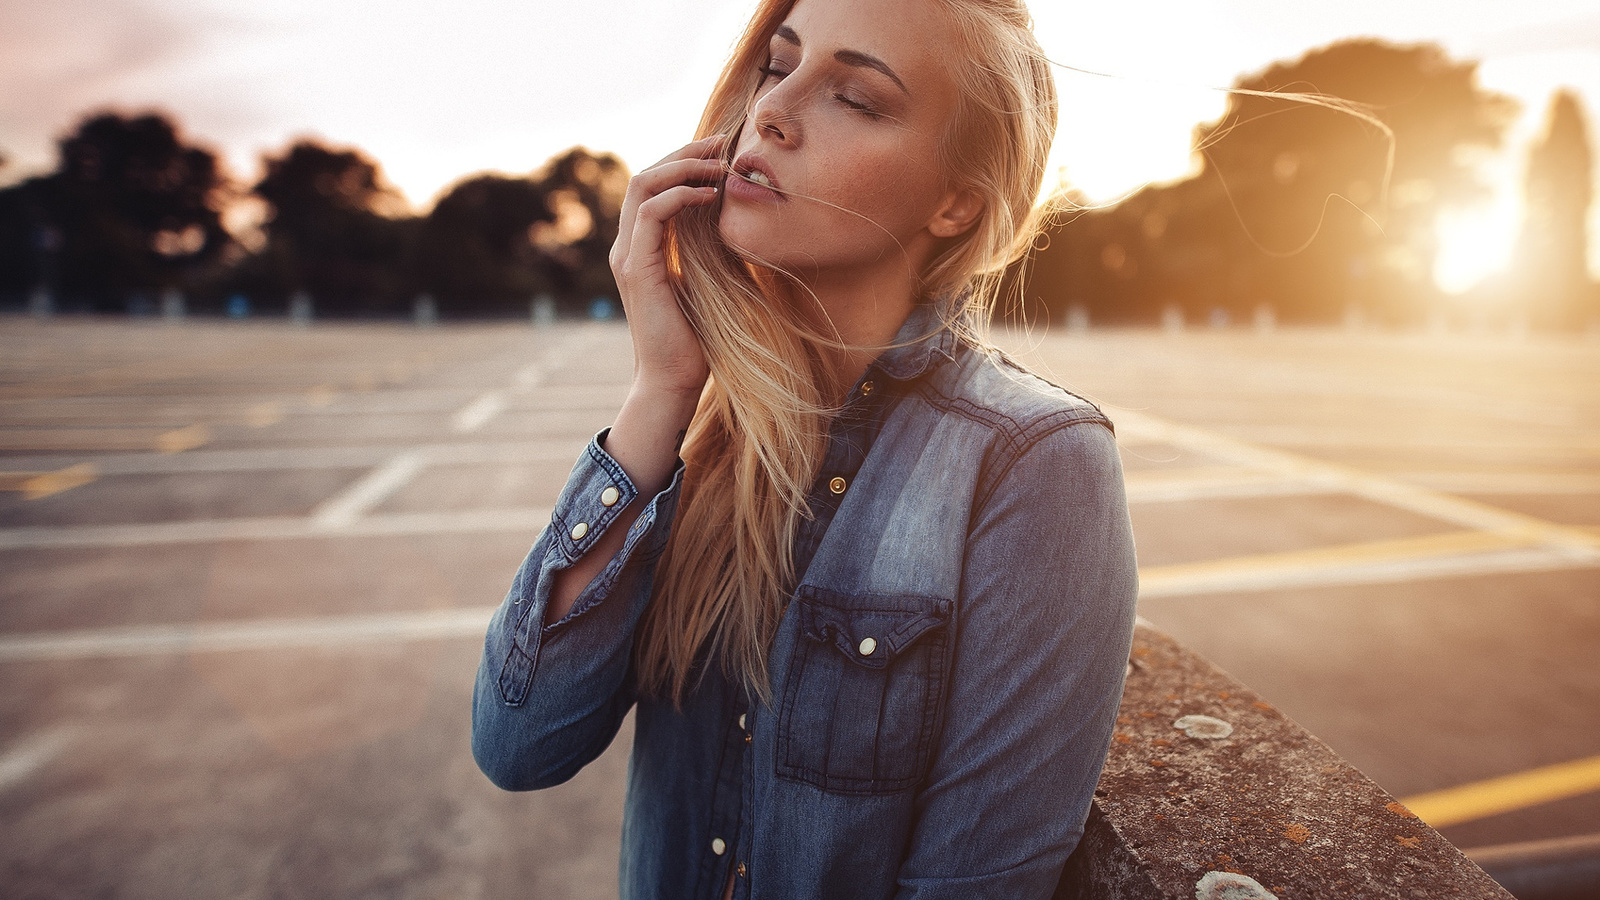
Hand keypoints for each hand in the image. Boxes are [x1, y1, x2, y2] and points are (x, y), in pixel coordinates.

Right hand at [609, 134, 727, 400]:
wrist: (674, 379)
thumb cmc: (694, 337)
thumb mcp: (704, 278)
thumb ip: (704, 246)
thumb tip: (730, 215)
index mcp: (640, 245)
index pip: (653, 185)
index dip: (684, 160)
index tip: (722, 150)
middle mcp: (627, 245)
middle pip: (644, 175)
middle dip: (684, 152)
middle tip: (723, 142)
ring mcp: (627, 255)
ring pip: (642, 186)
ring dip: (683, 167)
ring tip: (719, 164)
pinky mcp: (636, 268)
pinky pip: (652, 214)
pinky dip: (680, 196)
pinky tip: (710, 195)